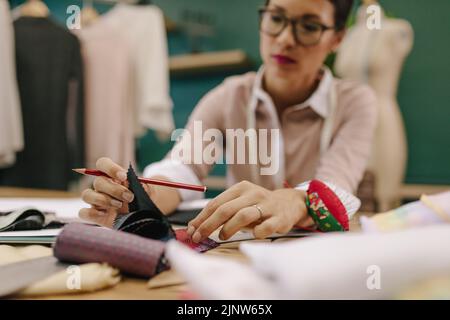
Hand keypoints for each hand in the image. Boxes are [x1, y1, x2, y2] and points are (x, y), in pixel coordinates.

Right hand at [79, 157, 150, 226]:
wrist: (143, 215)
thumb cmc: (143, 199)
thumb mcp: (148, 191)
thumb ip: (145, 186)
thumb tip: (141, 185)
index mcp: (113, 175)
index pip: (102, 164)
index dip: (110, 168)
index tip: (124, 177)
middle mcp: (102, 186)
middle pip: (98, 181)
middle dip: (114, 190)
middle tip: (130, 197)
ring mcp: (96, 201)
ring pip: (86, 195)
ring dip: (103, 200)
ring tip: (119, 205)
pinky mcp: (94, 215)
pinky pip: (83, 212)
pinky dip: (92, 213)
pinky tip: (105, 214)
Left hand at [187, 180, 312, 242]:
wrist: (290, 203)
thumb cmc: (259, 206)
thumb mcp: (240, 203)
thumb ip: (221, 212)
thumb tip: (195, 226)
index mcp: (240, 188)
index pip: (216, 203)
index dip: (202, 218)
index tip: (192, 230)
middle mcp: (253, 194)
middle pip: (226, 209)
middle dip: (209, 225)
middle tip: (199, 237)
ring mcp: (267, 205)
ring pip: (243, 215)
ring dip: (228, 228)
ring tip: (222, 236)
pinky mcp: (279, 218)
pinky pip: (265, 227)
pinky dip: (256, 232)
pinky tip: (252, 235)